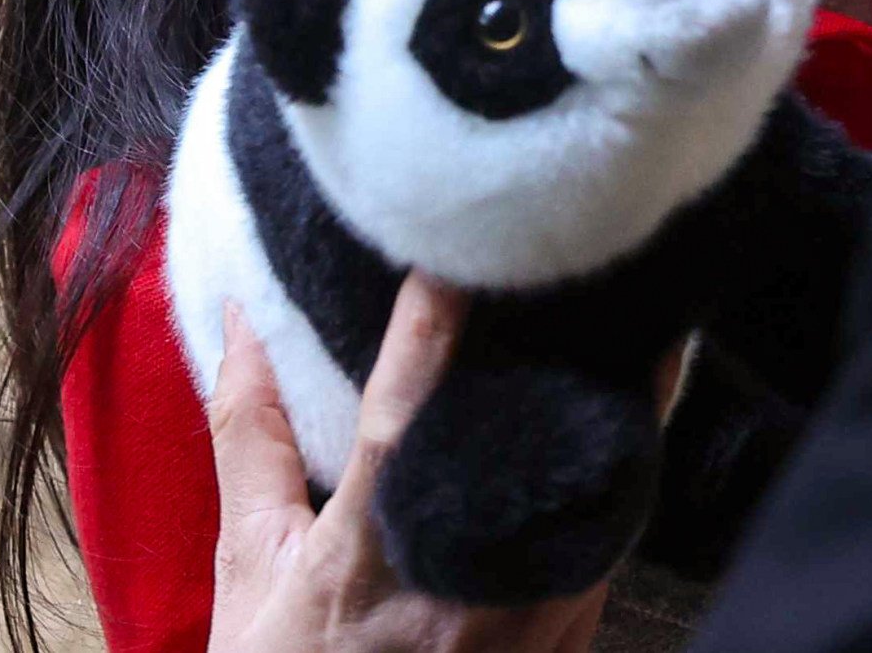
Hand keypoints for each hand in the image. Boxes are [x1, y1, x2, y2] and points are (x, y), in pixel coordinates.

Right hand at [207, 281, 606, 652]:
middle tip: (587, 264)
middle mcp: (453, 594)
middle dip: (561, 357)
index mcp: (361, 562)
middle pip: (527, 449)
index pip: (402, 427)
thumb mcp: (247, 563)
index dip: (428, 335)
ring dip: (612, 405)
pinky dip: (618, 469)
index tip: (456, 256)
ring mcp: (522, 623)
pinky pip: (609, 535)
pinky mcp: (567, 638)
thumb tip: (241, 322)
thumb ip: (251, 439)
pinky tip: (628, 411)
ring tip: (630, 316)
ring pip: (591, 490)